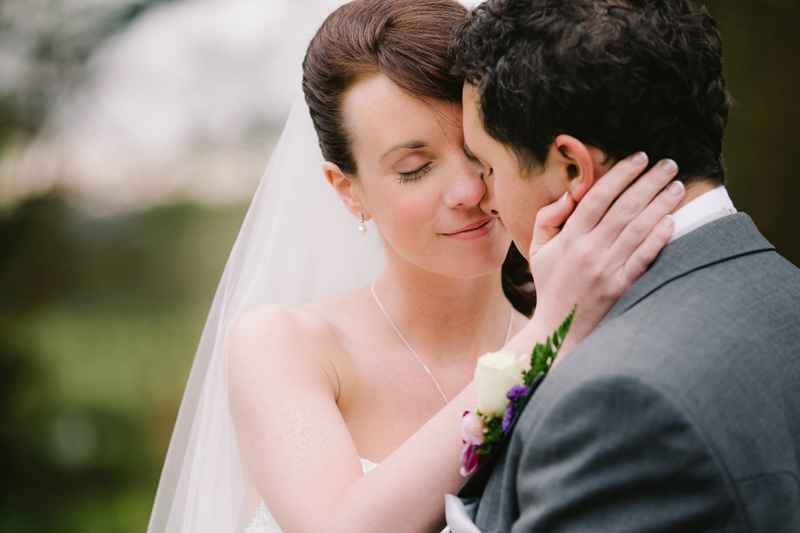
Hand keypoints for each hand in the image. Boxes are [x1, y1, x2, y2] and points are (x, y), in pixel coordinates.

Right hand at [528, 153, 684, 358]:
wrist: (559, 329)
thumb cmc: (551, 285)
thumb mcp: (537, 250)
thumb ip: (547, 219)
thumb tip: (570, 195)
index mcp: (568, 238)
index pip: (597, 198)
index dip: (620, 174)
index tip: (639, 158)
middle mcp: (588, 251)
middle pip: (623, 208)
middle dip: (648, 182)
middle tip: (668, 164)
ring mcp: (606, 270)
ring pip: (637, 228)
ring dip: (660, 203)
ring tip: (677, 185)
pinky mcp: (621, 288)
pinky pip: (643, 258)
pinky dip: (658, 237)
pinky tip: (672, 219)